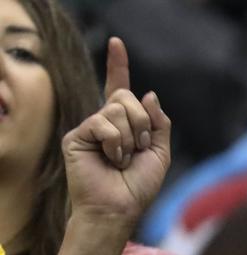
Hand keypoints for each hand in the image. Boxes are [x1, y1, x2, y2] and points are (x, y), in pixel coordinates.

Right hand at [62, 37, 170, 226]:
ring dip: (130, 137)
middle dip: (143, 123)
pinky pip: (103, 123)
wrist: (119, 208)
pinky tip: (111, 159)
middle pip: (126, 97)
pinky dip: (115, 143)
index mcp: (124, 124)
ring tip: (122, 159)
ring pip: (117, 109)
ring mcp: (90, 127)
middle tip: (138, 149)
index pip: (120, 88)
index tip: (117, 43)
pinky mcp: (76, 135)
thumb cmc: (138, 186)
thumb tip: (147, 93)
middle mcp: (105, 121)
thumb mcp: (159, 153)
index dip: (118, 66)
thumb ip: (159, 123)